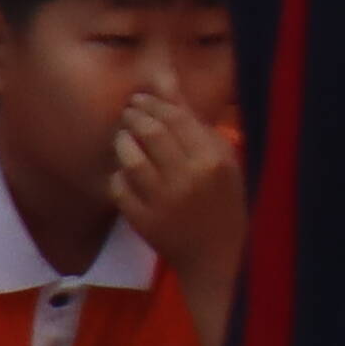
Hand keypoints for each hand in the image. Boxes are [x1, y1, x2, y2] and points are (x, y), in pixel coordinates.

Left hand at [106, 94, 233, 287]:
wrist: (218, 254)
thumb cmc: (226, 202)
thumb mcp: (225, 161)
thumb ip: (199, 126)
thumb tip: (170, 91)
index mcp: (213, 160)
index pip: (177, 119)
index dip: (154, 103)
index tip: (141, 98)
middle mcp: (188, 177)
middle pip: (150, 134)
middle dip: (134, 117)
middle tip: (128, 112)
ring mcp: (163, 200)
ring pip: (130, 159)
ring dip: (122, 142)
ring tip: (123, 136)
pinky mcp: (143, 219)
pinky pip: (120, 188)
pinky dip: (117, 175)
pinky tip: (123, 170)